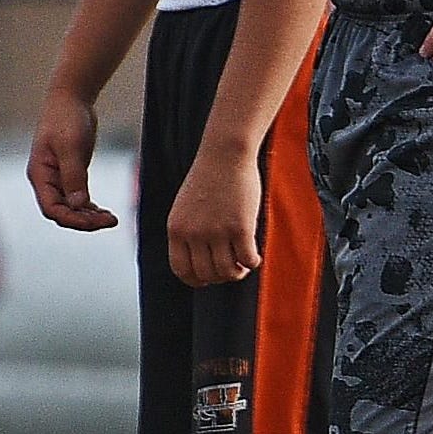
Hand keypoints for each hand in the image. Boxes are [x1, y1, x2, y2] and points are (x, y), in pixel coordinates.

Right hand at [27, 91, 113, 231]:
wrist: (70, 100)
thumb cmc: (66, 119)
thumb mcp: (70, 146)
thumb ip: (74, 175)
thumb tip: (79, 204)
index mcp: (40, 175)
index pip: (52, 209)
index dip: (72, 219)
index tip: (95, 222)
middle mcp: (46, 181)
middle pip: (62, 212)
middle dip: (84, 221)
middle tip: (110, 221)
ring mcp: (58, 179)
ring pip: (71, 209)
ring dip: (89, 217)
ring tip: (111, 219)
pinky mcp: (70, 175)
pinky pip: (78, 199)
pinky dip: (90, 208)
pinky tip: (105, 213)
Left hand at [166, 143, 261, 288]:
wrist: (225, 154)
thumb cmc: (209, 177)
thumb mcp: (186, 207)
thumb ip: (188, 232)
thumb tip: (202, 262)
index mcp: (176, 229)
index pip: (182, 270)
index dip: (197, 279)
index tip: (209, 277)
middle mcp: (194, 233)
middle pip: (207, 274)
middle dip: (221, 276)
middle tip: (233, 267)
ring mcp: (217, 231)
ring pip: (228, 271)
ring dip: (238, 272)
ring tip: (244, 262)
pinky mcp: (240, 227)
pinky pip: (248, 260)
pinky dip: (253, 262)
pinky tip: (256, 255)